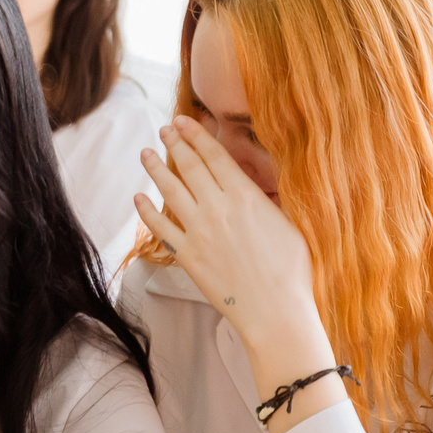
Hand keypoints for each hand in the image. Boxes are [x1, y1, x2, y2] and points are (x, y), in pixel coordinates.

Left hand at [136, 116, 341, 429]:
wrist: (275, 311)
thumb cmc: (293, 270)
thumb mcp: (289, 222)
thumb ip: (268, 199)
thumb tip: (257, 183)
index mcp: (246, 196)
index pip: (214, 156)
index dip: (196, 135)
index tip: (183, 121)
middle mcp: (218, 209)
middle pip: (189, 168)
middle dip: (174, 144)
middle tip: (164, 130)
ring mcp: (199, 232)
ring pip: (170, 192)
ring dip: (156, 169)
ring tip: (146, 153)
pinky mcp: (188, 256)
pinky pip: (161, 228)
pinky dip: (147, 211)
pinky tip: (139, 198)